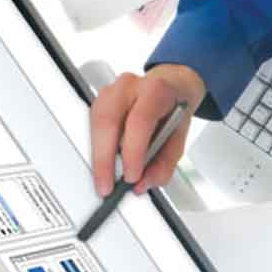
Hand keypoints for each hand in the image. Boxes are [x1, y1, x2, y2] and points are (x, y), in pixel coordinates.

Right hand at [90, 64, 205, 196]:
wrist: (172, 87)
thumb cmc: (174, 110)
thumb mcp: (179, 138)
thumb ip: (164, 163)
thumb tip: (142, 184)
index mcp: (157, 90)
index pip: (140, 121)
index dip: (133, 152)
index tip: (131, 176)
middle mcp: (131, 86)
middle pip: (108, 120)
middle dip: (105, 159)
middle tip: (106, 186)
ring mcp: (112, 90)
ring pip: (96, 123)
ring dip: (98, 155)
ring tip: (104, 179)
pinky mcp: (100, 99)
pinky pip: (93, 124)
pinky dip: (97, 147)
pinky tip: (104, 161)